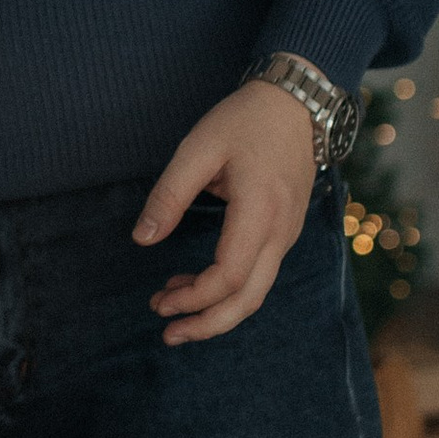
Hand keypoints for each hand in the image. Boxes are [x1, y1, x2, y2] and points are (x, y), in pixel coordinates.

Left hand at [133, 78, 319, 345]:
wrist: (297, 103)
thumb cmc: (245, 121)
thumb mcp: (198, 149)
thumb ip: (168, 195)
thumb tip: (141, 240)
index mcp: (260, 211)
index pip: (228, 276)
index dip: (194, 298)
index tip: (160, 302)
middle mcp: (281, 231)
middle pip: (248, 300)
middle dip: (207, 324)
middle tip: (167, 334)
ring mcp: (288, 234)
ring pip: (256, 293)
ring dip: (215, 309)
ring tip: (171, 308)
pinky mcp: (285, 232)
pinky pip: (259, 275)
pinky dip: (228, 290)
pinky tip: (195, 282)